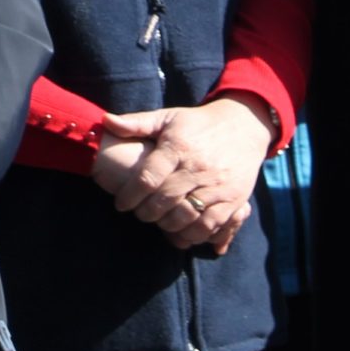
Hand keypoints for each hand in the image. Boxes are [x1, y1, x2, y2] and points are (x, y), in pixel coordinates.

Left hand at [98, 99, 271, 249]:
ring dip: (167, 225)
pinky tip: (181, 231)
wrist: (243, 126)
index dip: (130, 195)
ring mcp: (217, 185)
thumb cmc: (197, 124)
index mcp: (177, 147)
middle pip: (165, 199)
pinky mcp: (233, 199)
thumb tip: (105, 121)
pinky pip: (211, 224)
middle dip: (146, 212)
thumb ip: (136, 123)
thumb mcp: (168, 117)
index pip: (148, 177)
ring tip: (158, 222)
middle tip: (138, 214)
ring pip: (187, 215)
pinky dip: (193, 233)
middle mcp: (197, 167)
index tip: (120, 204)